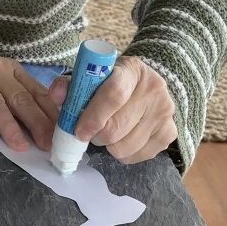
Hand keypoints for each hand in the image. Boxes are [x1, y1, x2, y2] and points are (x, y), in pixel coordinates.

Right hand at [0, 46, 58, 150]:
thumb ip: (12, 100)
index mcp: (10, 69)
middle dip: (35, 122)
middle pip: (19, 97)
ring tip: (19, 145)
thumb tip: (38, 129)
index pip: (35, 92)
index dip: (48, 114)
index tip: (59, 135)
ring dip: (9, 125)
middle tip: (45, 144)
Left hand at [48, 56, 176, 163]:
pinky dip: (124, 154)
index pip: (114, 95)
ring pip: (125, 146)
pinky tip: (122, 139)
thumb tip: (56, 96)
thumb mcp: (89, 76)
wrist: (145, 85)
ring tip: (107, 133)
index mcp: (130, 70)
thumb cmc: (109, 83)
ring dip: (108, 146)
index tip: (78, 131)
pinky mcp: (170, 132)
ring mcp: (165, 111)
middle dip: (95, 136)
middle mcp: (153, 88)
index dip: (93, 117)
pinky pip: (138, 155)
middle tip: (89, 132)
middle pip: (116, 127)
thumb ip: (69, 85)